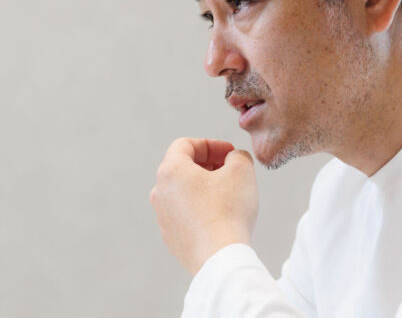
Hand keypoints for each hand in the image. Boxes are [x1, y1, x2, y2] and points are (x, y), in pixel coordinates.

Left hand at [149, 137, 258, 274]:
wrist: (220, 257)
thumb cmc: (228, 212)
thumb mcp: (241, 170)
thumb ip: (237, 156)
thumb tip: (234, 159)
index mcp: (171, 171)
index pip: (185, 145)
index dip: (210, 144)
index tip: (229, 152)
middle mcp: (160, 192)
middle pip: (182, 168)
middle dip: (207, 164)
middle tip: (229, 170)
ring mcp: (163, 216)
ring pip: (183, 192)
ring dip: (204, 187)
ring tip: (227, 193)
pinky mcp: (171, 237)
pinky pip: (185, 214)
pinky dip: (200, 209)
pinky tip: (220, 216)